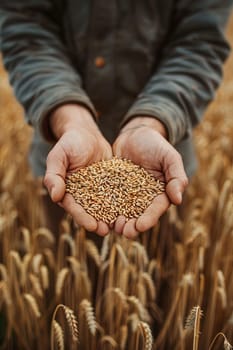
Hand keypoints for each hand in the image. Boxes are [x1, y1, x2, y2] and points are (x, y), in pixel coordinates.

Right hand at [43, 104, 111, 235]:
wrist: (86, 134)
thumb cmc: (69, 143)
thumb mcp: (58, 156)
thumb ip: (54, 175)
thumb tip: (54, 196)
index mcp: (68, 192)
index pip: (74, 207)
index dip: (82, 217)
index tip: (92, 226)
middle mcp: (82, 195)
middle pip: (90, 212)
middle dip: (98, 222)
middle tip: (107, 231)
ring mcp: (97, 191)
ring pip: (104, 207)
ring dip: (111, 218)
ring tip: (121, 226)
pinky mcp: (110, 185)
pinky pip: (117, 195)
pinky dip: (123, 203)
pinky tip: (133, 210)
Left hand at [112, 116, 187, 237]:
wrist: (135, 134)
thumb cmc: (156, 145)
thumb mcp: (170, 157)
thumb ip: (177, 177)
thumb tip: (178, 200)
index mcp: (160, 194)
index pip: (155, 210)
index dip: (149, 219)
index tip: (140, 226)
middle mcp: (143, 199)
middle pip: (138, 216)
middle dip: (132, 226)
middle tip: (125, 232)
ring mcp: (127, 195)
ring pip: (122, 213)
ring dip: (117, 222)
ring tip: (110, 227)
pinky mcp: (112, 189)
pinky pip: (108, 200)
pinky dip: (103, 209)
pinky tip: (96, 214)